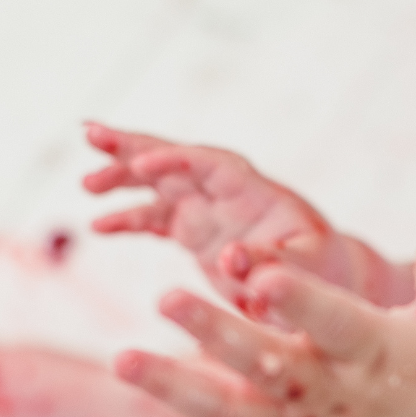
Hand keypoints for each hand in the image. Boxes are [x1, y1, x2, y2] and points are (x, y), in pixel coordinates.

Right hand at [82, 122, 409, 306]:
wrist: (330, 282)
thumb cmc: (325, 272)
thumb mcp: (305, 268)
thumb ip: (270, 261)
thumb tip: (233, 260)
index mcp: (253, 192)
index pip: (207, 163)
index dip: (173, 160)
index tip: (140, 164)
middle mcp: (227, 193)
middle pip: (174, 159)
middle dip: (133, 146)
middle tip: (90, 135)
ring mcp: (210, 211)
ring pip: (158, 184)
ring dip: (122, 178)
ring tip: (85, 182)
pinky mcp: (199, 233)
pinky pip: (157, 218)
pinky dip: (129, 219)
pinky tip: (98, 226)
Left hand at [112, 195, 415, 416]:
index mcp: (374, 354)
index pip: (333, 323)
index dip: (298, 301)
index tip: (260, 275)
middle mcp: (331, 396)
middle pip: (267, 365)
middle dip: (217, 333)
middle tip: (165, 297)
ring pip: (232, 413)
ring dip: (175, 387)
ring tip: (121, 359)